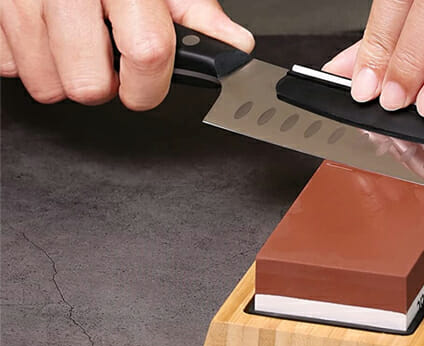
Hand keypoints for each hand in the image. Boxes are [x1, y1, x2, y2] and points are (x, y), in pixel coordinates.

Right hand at [0, 0, 253, 110]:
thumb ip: (196, 10)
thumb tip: (233, 44)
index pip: (148, 54)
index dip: (149, 86)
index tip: (147, 87)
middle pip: (87, 86)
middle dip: (103, 85)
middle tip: (108, 60)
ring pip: (44, 84)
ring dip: (64, 74)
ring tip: (77, 42)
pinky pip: (6, 64)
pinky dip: (28, 57)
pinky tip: (46, 34)